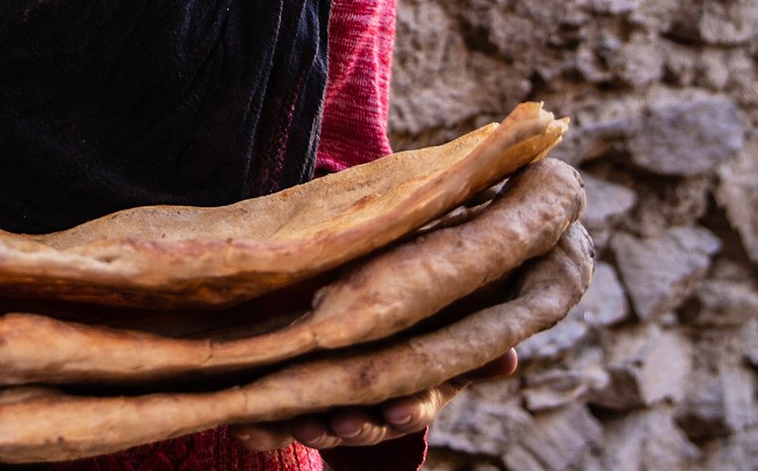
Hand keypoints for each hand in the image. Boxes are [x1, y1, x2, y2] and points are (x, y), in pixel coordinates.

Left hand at [229, 349, 517, 452]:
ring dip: (311, 429)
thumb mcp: (442, 327)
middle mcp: (373, 406)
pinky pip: (275, 426)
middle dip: (354, 427)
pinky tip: (247, 431)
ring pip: (323, 426)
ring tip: (299, 425)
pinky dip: (262, 432)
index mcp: (413, 387)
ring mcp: (332, 409)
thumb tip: (510, 359)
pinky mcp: (290, 410)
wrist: (360, 333)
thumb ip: (469, 341)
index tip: (400, 410)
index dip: (409, 410)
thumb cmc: (413, 324)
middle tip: (339, 424)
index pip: (415, 402)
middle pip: (366, 424)